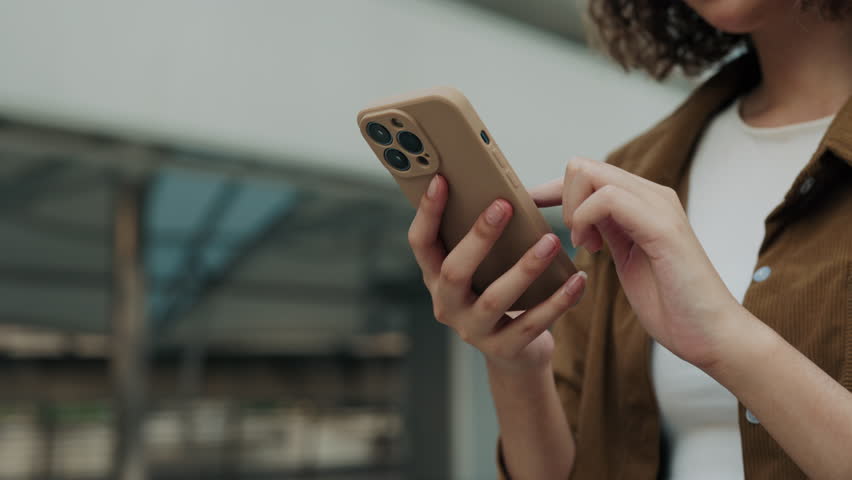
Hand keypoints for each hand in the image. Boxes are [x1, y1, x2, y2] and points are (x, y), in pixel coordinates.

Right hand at [407, 174, 586, 374]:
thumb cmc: (499, 292)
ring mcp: (473, 330)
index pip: (421, 243)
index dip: (427, 213)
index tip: (442, 180)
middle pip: (453, 271)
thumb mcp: (483, 269)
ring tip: (551, 241)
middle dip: (478, 237)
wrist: (515, 354)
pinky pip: (532, 323)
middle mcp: (447, 305)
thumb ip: (481, 240)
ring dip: (525, 267)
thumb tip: (502, 191)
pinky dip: (558, 300)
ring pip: (495, 298)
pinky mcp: (503, 350)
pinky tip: (578, 279)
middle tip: (504, 205)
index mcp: (436, 278)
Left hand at [531, 157, 740, 368]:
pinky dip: (586, 219)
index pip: (588, 172)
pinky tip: (593, 248)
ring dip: (573, 209)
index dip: (553, 189)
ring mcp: (658, 206)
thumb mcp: (628, 258)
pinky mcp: (662, 226)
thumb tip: (578, 218)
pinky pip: (609, 198)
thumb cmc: (670, 303)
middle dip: (561, 199)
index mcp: (643, 202)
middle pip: (583, 166)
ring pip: (592, 173)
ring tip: (585, 244)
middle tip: (575, 239)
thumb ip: (609, 231)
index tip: (530, 211)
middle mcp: (651, 195)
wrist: (709, 334)